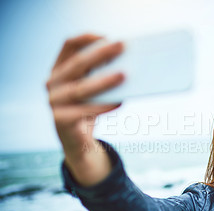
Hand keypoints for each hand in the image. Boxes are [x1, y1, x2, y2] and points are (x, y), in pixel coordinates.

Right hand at [46, 34, 123, 185]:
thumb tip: (129, 63)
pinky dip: (103, 106)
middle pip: (78, 64)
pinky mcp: (59, 120)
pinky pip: (84, 111)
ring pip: (80, 88)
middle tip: (124, 46)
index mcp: (59, 69)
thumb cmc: (88, 108)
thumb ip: (101, 74)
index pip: (69, 45)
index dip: (87, 38)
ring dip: (104, 81)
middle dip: (102, 53)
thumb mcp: (93, 88)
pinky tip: (119, 102)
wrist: (77, 140)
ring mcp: (53, 101)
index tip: (108, 36)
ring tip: (125, 75)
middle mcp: (52, 82)